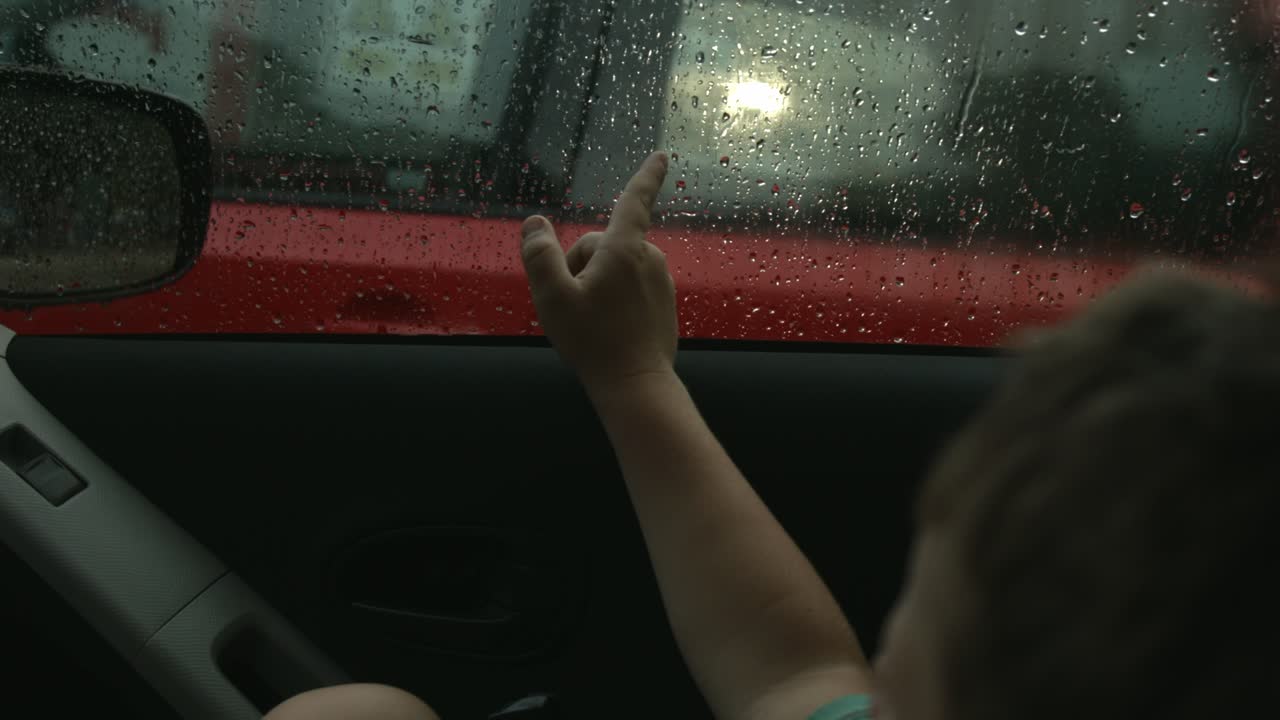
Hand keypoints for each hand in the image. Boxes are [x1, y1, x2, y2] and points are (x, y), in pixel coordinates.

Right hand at [519, 151, 675, 392]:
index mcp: (625, 250)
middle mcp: (650, 260)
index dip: (646, 175)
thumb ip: (539, 255)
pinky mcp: (664, 304)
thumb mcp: (552, 297)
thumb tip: (534, 223)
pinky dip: (613, 301)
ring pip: (615, 269)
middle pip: (601, 245)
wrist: (636, 385)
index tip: (661, 155)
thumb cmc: (593, 342)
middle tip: (572, 305)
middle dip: (580, 266)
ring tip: (589, 322)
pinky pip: (629, 289)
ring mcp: (661, 283)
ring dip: (595, 285)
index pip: (634, 200)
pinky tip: (605, 330)